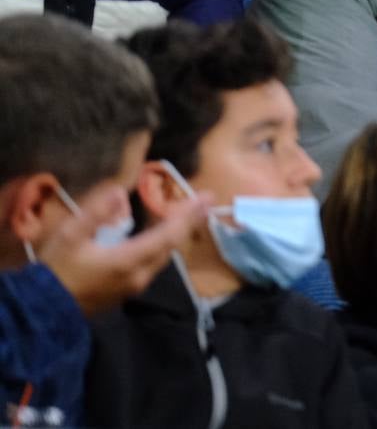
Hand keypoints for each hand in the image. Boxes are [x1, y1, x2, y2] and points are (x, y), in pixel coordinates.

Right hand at [38, 186, 209, 315]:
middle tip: (204, 203)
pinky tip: (162, 236)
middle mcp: (140, 275)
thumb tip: (119, 191)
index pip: (168, 234)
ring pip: (165, 256)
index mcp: (129, 260)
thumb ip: (95, 213)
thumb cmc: (57, 270)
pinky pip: (155, 264)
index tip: (207, 198)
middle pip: (172, 245)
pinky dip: (164, 245)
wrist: (43, 312)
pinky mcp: (127, 291)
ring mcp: (135, 286)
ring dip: (178, 234)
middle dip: (189, 222)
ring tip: (189, 215)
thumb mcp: (70, 236)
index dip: (188, 215)